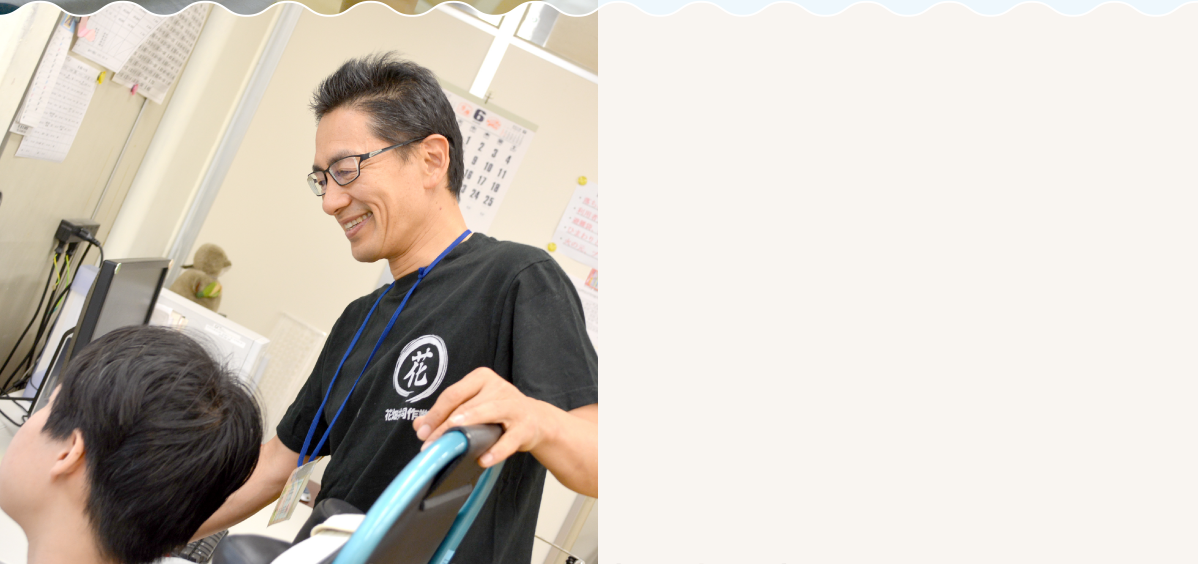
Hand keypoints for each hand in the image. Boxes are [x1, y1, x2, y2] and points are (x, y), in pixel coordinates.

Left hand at [413, 367, 549, 468]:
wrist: (536, 420)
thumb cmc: (499, 413)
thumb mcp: (473, 408)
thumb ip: (446, 414)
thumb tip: (419, 425)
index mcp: (482, 378)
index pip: (453, 394)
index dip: (435, 413)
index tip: (422, 431)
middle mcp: (499, 387)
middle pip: (466, 406)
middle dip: (446, 427)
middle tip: (431, 444)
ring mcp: (514, 406)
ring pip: (488, 413)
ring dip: (470, 426)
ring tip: (455, 440)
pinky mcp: (526, 426)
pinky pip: (509, 439)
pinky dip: (496, 450)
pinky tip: (483, 459)